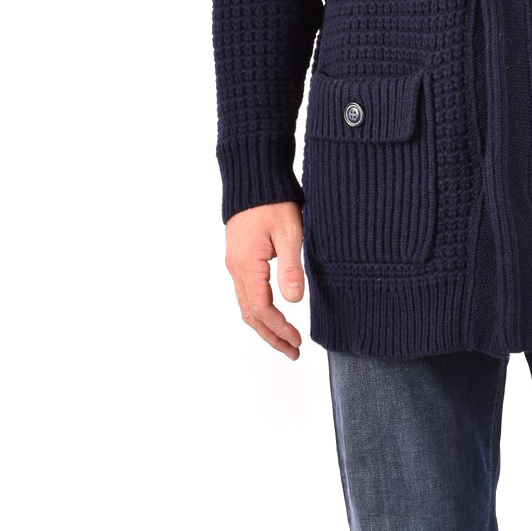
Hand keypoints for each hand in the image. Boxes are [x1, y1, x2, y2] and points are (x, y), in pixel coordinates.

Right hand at [224, 202, 305, 358]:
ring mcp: (234, 264)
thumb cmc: (273, 201)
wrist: (253, 178)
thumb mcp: (290, 233)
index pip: (262, 309)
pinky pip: (245, 293)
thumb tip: (293, 300)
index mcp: (247, 264)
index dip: (279, 328)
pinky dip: (258, 311)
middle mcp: (236, 268)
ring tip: (285, 341)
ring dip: (264, 326)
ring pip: (246, 305)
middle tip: (292, 352)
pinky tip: (272, 316)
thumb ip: (290, 267)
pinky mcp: (238, 258)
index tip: (297, 341)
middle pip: (250, 314)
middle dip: (271, 336)